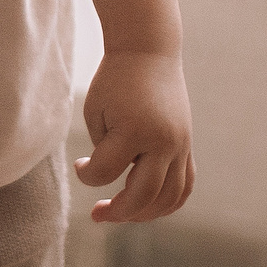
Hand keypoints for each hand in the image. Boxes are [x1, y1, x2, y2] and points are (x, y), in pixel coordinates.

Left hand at [75, 49, 192, 222]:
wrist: (149, 52)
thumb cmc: (114, 81)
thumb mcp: (96, 111)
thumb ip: (102, 151)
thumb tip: (110, 179)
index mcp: (135, 129)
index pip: (105, 172)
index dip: (86, 175)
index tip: (79, 164)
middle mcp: (164, 142)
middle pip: (142, 195)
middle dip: (117, 211)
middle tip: (97, 213)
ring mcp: (181, 146)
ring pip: (170, 198)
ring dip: (145, 214)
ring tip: (121, 213)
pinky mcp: (187, 146)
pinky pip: (185, 186)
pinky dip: (168, 203)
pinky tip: (147, 208)